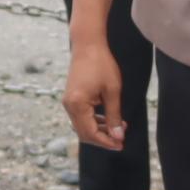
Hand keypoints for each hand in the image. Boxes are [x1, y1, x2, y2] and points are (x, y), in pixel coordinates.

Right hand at [63, 36, 126, 151]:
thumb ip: (114, 116)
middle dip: (102, 139)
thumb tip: (118, 136)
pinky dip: (94, 122)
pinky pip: (81, 117)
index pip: (90, 133)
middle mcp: (69, 106)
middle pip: (84, 133)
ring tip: (119, 129)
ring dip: (99, 131)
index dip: (106, 142)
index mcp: (77, 104)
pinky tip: (108, 120)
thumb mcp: (112, 91)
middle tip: (120, 141)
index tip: (121, 145)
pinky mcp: (71, 98)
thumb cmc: (101, 64)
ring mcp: (68, 102)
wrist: (88, 45)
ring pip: (82, 126)